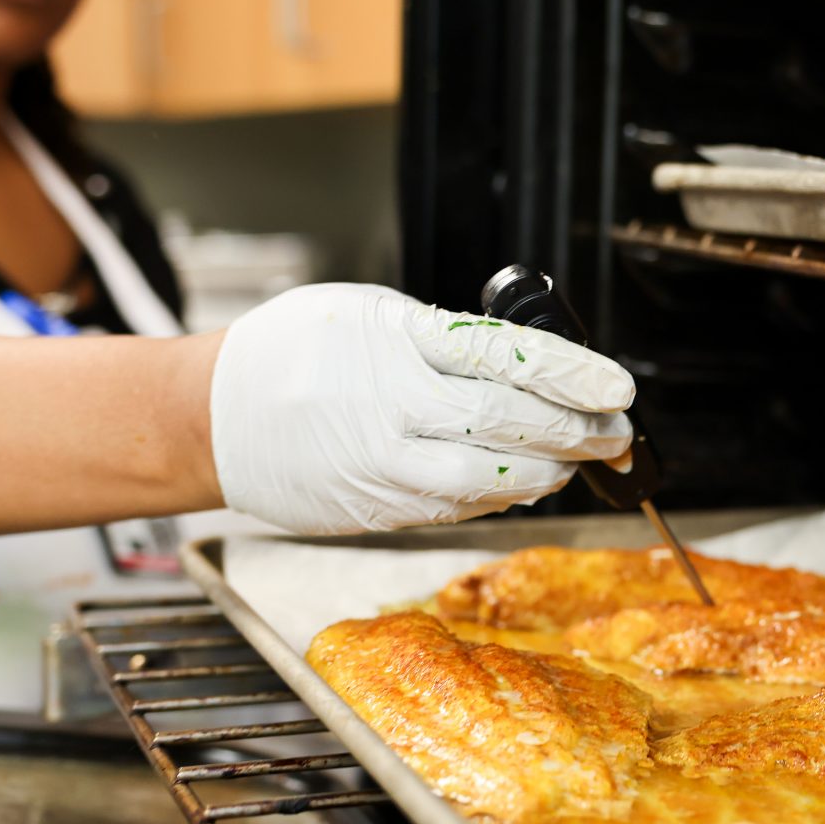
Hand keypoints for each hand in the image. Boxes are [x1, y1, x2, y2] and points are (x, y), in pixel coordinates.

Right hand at [209, 283, 635, 533]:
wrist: (207, 418)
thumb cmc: (287, 354)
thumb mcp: (365, 314)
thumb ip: (439, 338)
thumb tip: (518, 364)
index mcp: (394, 345)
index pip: (504, 359)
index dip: (570, 376)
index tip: (617, 387)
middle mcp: (392, 410)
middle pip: (508, 425)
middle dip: (576, 432)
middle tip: (617, 432)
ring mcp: (383, 468)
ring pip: (488, 482)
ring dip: (546, 475)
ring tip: (578, 463)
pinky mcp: (375, 509)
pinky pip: (455, 509)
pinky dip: (499, 498)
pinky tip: (524, 484)